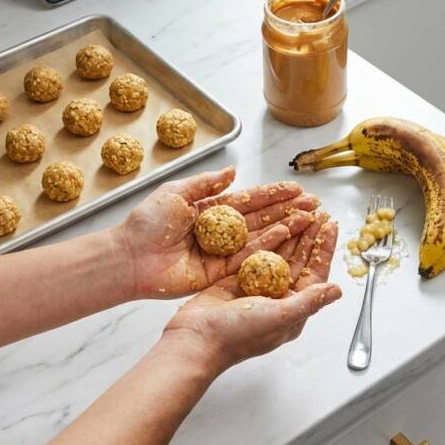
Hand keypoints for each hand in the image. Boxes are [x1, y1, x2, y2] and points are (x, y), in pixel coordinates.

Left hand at [114, 166, 318, 299]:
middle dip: (287, 210)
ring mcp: (223, 252)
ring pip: (261, 237)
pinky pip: (249, 257)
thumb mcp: (176, 193)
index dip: (273, 194)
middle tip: (313, 203)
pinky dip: (269, 245)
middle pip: (261, 218)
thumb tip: (233, 172)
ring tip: (309, 217)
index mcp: (210, 210)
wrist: (130, 256)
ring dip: (286, 226)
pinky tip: (287, 233)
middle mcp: (222, 231)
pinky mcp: (220, 272)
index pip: (249, 200)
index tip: (295, 187)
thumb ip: (206, 183)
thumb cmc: (147, 223)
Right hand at [161, 216, 340, 376]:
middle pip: (299, 261)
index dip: (324, 249)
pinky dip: (267, 239)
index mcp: (292, 310)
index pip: (315, 274)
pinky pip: (256, 254)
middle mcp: (277, 299)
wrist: (196, 339)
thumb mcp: (281, 316)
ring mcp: (256, 288)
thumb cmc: (238, 334)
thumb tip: (338, 290)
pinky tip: (276, 223)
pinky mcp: (236, 280)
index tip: (331, 225)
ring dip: (291, 234)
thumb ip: (310, 301)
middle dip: (309, 237)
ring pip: (279, 255)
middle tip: (318, 212)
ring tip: (301, 212)